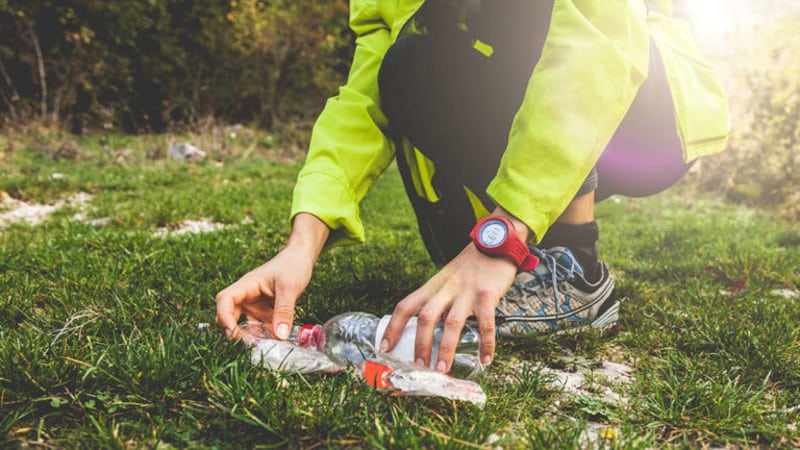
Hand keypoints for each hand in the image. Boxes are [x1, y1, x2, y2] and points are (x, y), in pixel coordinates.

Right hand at [215, 213, 328, 340]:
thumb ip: (284, 311)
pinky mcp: (264, 312)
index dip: (224, 317)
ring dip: (254, 337)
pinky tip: (278, 341)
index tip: (232, 333)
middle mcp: (246, 297)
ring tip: (270, 345)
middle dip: (237, 332)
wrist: (301, 259)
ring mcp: (255, 305)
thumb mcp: (289, 287)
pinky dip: (266, 335)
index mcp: (246, 285)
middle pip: (230, 316)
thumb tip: (279, 336)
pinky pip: (260, 327)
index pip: (225, 300)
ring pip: (246, 326)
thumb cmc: (292, 266)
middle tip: (254, 345)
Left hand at [380, 207, 529, 372]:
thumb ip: (437, 299)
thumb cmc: (470, 266)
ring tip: (442, 368)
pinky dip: (486, 343)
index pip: (405, 306)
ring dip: (445, 348)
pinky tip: (485, 359)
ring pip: (451, 323)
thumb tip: (426, 329)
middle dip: (419, 343)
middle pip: (426, 317)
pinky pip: (486, 324)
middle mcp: (446, 289)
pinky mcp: (487, 295)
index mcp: (432, 286)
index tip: (385, 346)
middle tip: (418, 365)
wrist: (495, 243)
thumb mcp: (446, 279)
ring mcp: (467, 292)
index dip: (393, 327)